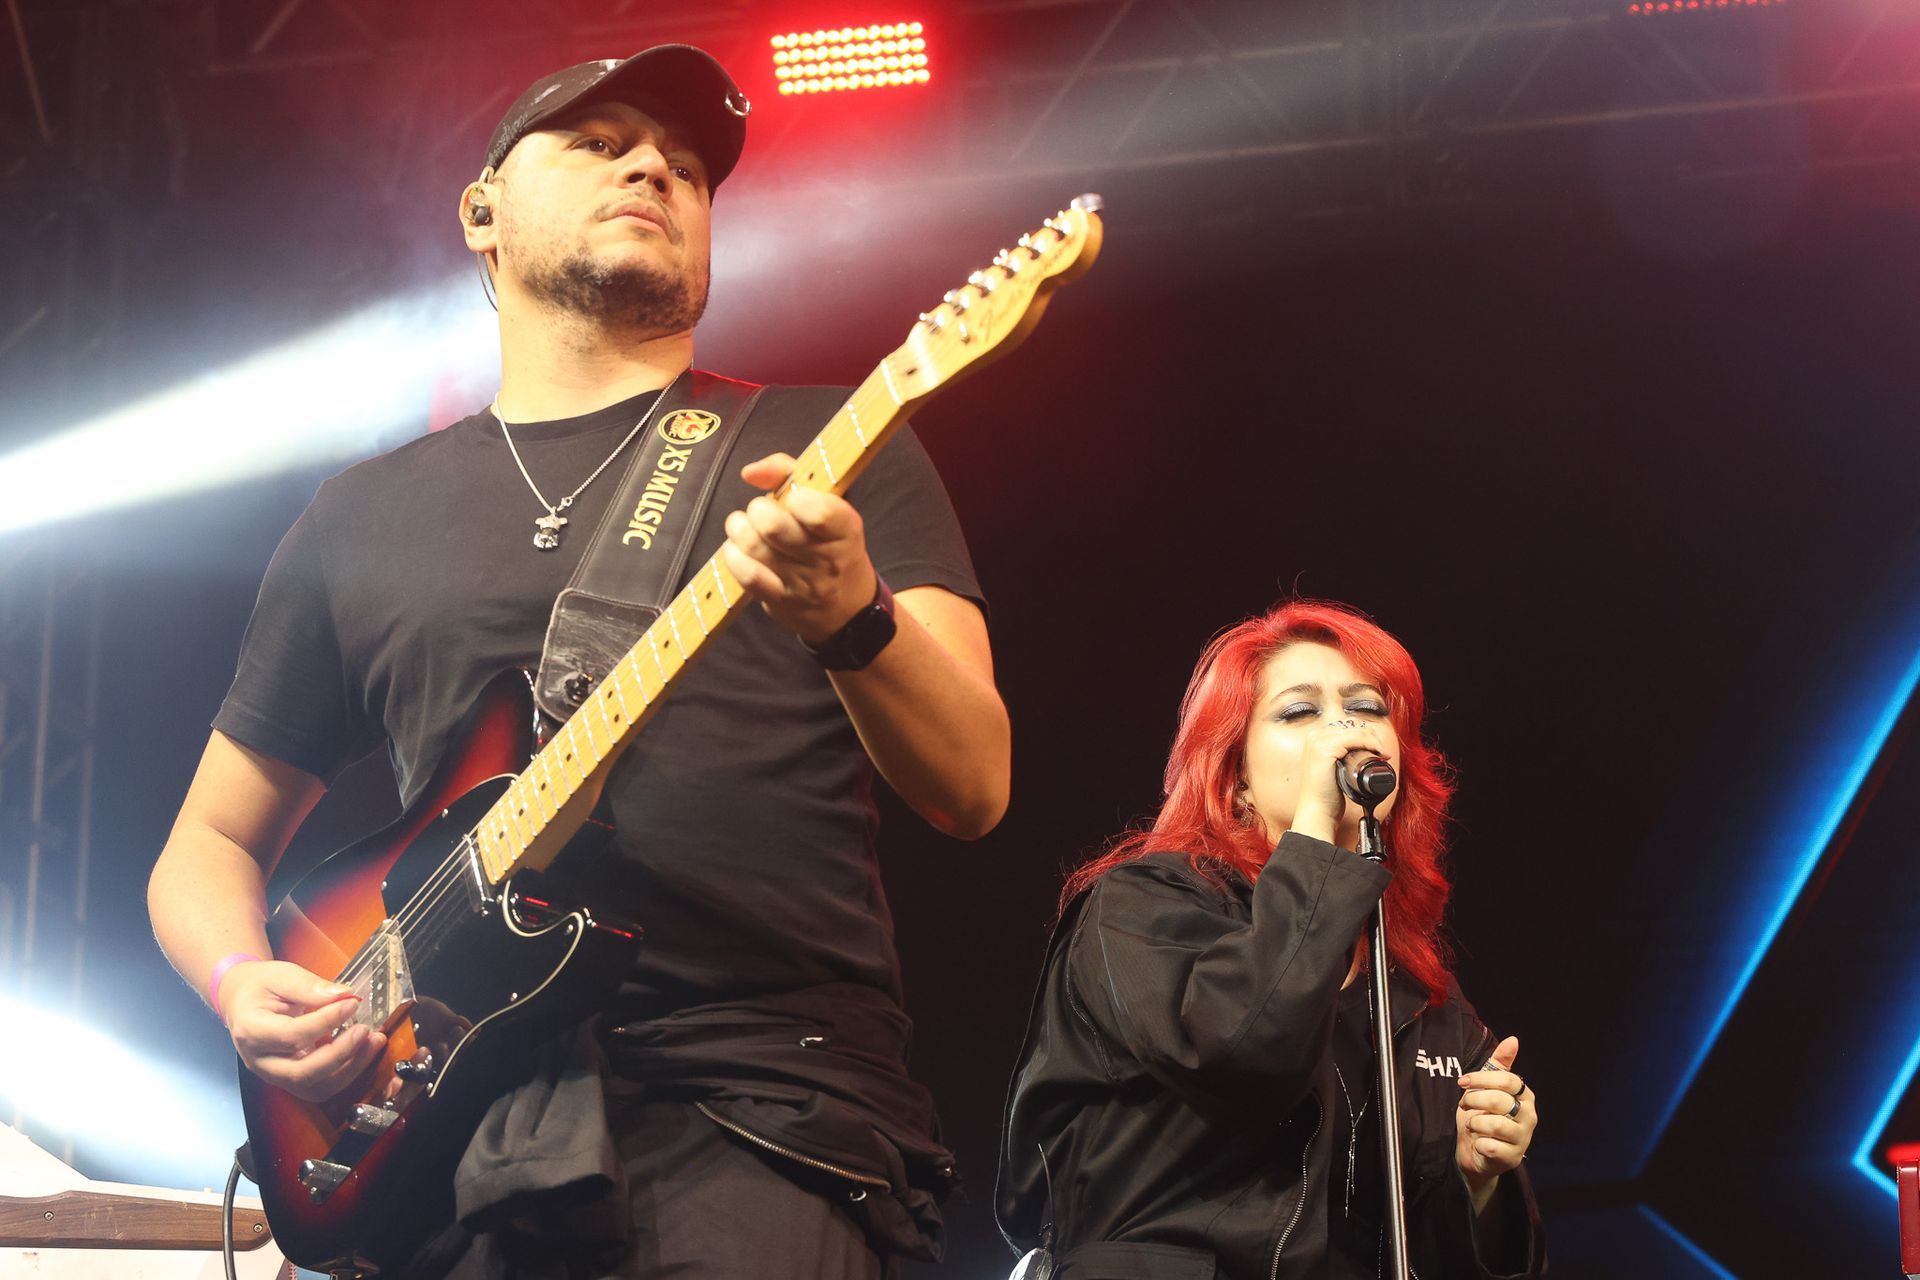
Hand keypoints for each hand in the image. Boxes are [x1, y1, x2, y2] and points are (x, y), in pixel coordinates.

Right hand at [222, 960, 387, 1103]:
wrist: (243, 1001)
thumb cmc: (259, 988)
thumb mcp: (281, 976)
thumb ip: (310, 987)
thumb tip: (343, 994)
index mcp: (252, 1031)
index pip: (291, 1035)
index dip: (326, 1021)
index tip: (351, 1003)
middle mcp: (261, 1060)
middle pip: (302, 1072)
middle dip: (340, 1054)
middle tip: (364, 1030)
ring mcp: (275, 1074)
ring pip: (315, 1087)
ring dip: (349, 1069)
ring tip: (372, 1041)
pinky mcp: (291, 1078)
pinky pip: (321, 1086)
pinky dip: (346, 1072)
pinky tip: (362, 1050)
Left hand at [720, 453, 876, 646]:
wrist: (846, 607)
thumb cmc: (830, 542)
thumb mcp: (828, 504)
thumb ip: (789, 473)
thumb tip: (750, 472)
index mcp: (846, 530)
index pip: (819, 513)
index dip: (795, 498)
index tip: (792, 498)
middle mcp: (828, 560)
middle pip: (774, 527)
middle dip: (758, 510)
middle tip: (761, 511)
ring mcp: (804, 585)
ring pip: (755, 547)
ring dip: (739, 528)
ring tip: (742, 525)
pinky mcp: (781, 601)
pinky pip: (747, 576)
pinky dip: (733, 556)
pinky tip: (735, 548)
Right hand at [1287, 720, 1392, 846]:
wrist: (1318, 809)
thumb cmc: (1326, 793)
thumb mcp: (1334, 768)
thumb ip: (1342, 755)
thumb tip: (1363, 748)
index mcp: (1315, 738)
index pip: (1347, 727)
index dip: (1366, 736)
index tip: (1378, 750)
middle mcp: (1315, 736)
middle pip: (1353, 726)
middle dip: (1371, 737)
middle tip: (1382, 753)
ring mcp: (1318, 741)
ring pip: (1356, 731)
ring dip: (1374, 741)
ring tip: (1382, 754)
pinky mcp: (1325, 749)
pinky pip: (1355, 738)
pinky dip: (1370, 744)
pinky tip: (1377, 753)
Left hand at [1456, 1035, 1535, 1200]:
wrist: (1475, 1152)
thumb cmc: (1482, 1115)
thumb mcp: (1486, 1088)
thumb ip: (1498, 1065)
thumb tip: (1513, 1040)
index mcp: (1525, 1096)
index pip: (1509, 1080)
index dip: (1482, 1079)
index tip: (1462, 1081)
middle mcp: (1529, 1117)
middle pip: (1500, 1100)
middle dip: (1474, 1100)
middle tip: (1464, 1104)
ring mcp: (1523, 1139)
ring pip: (1495, 1124)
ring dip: (1475, 1122)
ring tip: (1473, 1124)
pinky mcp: (1512, 1158)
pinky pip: (1489, 1146)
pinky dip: (1477, 1142)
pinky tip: (1479, 1142)